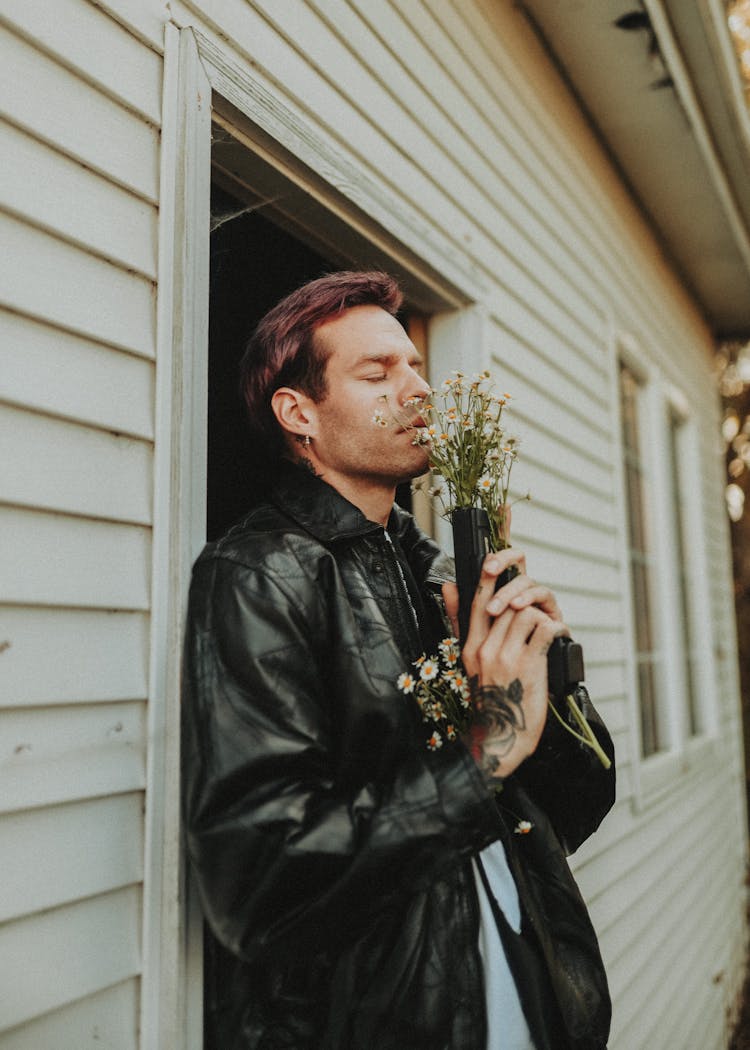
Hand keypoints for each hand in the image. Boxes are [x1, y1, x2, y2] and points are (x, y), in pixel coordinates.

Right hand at [446, 551, 567, 781]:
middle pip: (504, 604)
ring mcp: (506, 656)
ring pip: (524, 612)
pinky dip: (556, 628)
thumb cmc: (490, 701)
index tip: (493, 561)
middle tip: (535, 599)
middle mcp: (485, 649)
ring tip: (550, 624)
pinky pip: (544, 629)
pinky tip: (560, 634)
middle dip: (521, 596)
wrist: (502, 739)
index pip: (476, 603)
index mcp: (470, 648)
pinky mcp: (529, 664)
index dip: (486, 579)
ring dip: (542, 614)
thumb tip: (448, 587)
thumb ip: (462, 626)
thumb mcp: (471, 664)